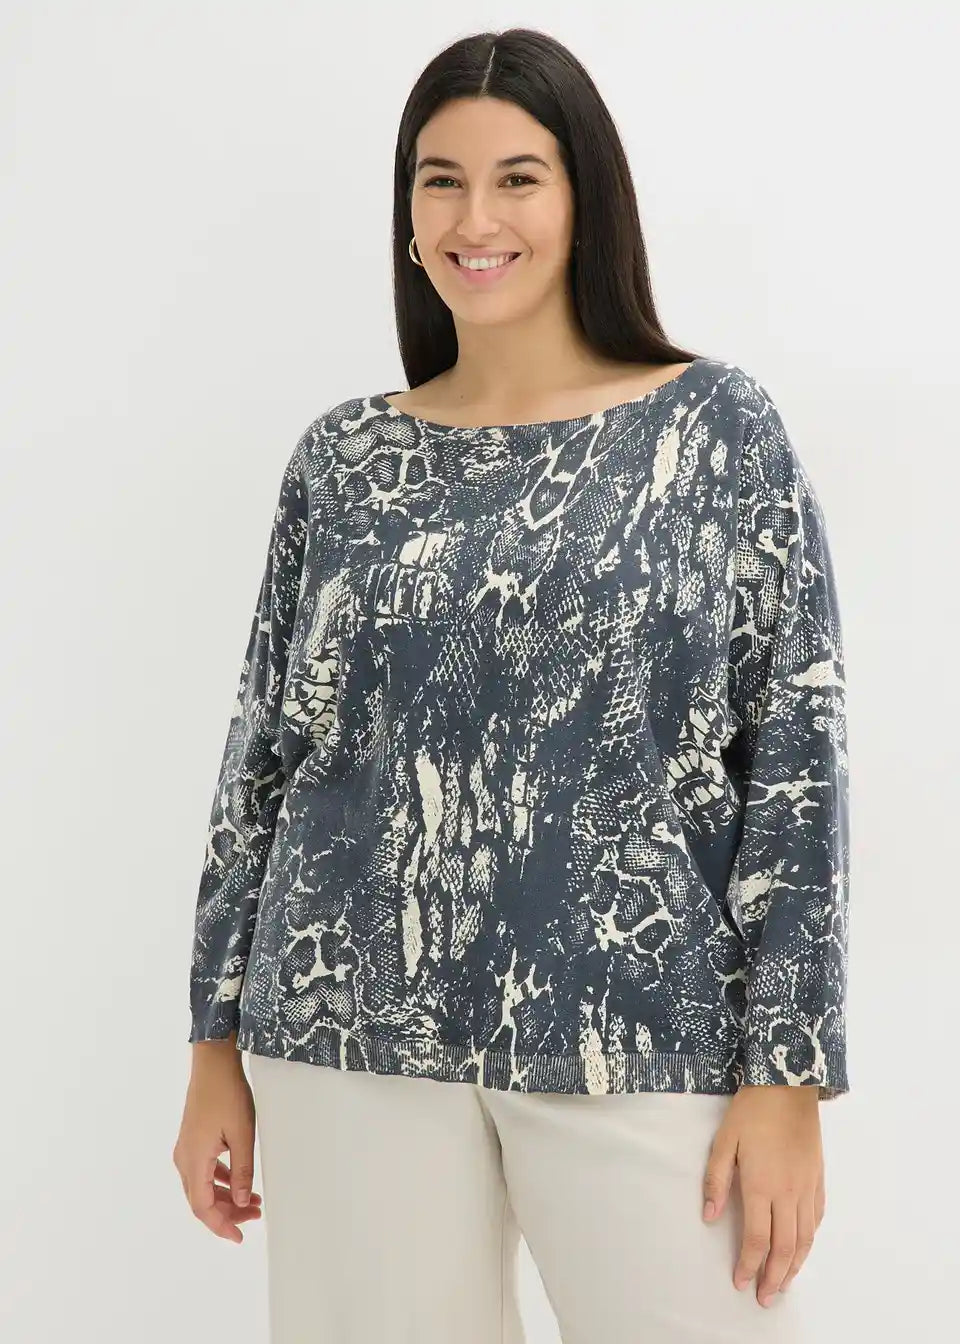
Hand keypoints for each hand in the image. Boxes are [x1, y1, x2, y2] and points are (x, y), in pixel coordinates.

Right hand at [173, 1040, 263, 1242]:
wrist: (213, 1063)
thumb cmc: (228, 1095)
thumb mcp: (242, 1135)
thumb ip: (242, 1172)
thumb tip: (243, 1202)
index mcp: (193, 1161)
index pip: (202, 1207)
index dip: (220, 1225)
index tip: (240, 1236)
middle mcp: (184, 1158)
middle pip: (201, 1199)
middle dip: (228, 1212)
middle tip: (256, 1216)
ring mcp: (186, 1148)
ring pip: (203, 1185)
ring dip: (226, 1196)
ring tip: (254, 1201)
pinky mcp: (193, 1139)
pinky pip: (204, 1170)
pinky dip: (220, 1180)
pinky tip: (238, 1181)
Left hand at [701, 1084, 824, 1306]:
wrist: (788, 1085)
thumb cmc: (752, 1111)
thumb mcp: (724, 1140)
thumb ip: (716, 1180)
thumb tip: (710, 1217)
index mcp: (762, 1186)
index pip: (757, 1239)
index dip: (749, 1265)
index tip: (741, 1283)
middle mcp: (788, 1193)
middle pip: (784, 1247)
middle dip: (774, 1277)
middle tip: (765, 1299)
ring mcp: (807, 1187)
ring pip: (806, 1238)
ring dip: (794, 1265)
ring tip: (784, 1283)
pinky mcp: (819, 1178)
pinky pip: (817, 1218)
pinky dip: (810, 1239)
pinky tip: (802, 1247)